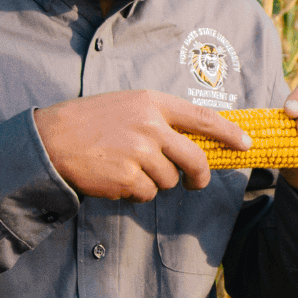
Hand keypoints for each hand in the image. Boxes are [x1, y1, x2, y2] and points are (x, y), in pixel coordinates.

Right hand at [33, 90, 249, 199]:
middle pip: (194, 158)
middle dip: (200, 176)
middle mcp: (150, 126)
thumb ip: (159, 120)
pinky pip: (147, 194)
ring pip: (169, 180)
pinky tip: (117, 180)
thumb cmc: (91, 122)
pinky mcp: (127, 177)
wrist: (52, 139)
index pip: (202, 118)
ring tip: (129, 170)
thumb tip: (193, 143)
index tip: (245, 144)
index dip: (228, 133)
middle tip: (196, 183)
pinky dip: (136, 193)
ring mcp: (140, 152)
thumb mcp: (128, 107)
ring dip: (155, 183)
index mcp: (153, 103)